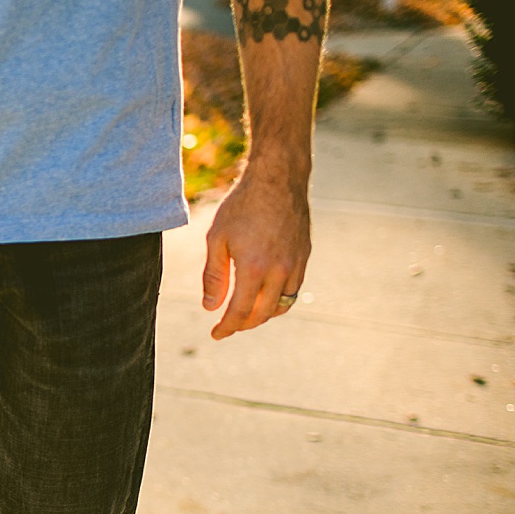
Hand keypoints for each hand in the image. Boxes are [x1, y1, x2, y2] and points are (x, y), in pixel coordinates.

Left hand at [202, 172, 311, 339]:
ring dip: (263, 315)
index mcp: (255, 268)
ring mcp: (296, 264)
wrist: (277, 179)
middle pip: (263, 314)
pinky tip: (264, 296)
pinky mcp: (304, 256)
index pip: (241, 312)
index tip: (216, 335)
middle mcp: (280, 270)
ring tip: (245, 314)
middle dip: (244, 324)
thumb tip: (210, 307)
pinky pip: (293, 289)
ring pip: (282, 305)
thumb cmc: (242, 206)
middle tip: (228, 326)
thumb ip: (214, 276)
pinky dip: (278, 300)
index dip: (227, 328)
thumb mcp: (217, 239)